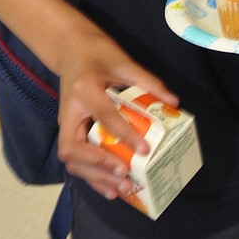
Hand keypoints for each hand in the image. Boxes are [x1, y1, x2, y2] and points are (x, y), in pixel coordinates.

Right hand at [56, 27, 177, 200]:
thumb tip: (173, 102)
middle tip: (126, 176)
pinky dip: (91, 176)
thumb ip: (148, 82)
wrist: (71, 49)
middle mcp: (69, 111)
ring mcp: (65, 123)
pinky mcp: (68, 131)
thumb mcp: (124, 61)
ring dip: (96, 177)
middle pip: (75, 148)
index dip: (125, 135)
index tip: (144, 150)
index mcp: (84, 90)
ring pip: (72, 160)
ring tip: (122, 189)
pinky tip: (110, 188)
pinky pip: (76, 159)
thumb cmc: (98, 53)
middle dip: (100, 166)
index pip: (105, 117)